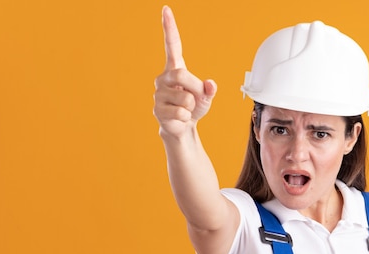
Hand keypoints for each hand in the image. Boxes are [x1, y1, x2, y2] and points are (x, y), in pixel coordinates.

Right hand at [153, 6, 216, 137]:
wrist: (183, 127)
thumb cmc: (193, 108)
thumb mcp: (206, 97)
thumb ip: (209, 90)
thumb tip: (210, 85)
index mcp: (176, 69)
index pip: (172, 45)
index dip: (169, 28)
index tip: (166, 10)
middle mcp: (164, 78)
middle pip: (182, 75)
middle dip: (195, 89)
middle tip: (196, 99)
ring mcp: (159, 94)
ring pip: (184, 98)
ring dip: (192, 107)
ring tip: (186, 110)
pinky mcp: (157, 109)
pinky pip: (181, 112)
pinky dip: (187, 118)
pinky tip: (181, 118)